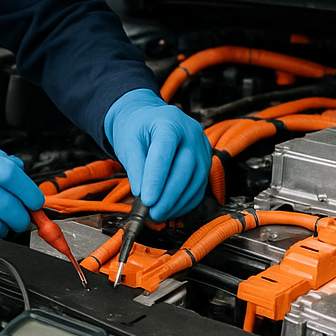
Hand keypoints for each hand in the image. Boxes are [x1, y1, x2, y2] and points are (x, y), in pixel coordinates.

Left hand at [104, 89, 210, 220]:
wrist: (150, 120)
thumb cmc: (138, 128)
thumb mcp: (129, 141)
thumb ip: (135, 165)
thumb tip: (141, 192)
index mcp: (170, 122)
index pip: (165, 152)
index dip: (156, 179)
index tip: (147, 200)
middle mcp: (192, 133)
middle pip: (185, 168)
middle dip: (168, 196)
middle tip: (152, 212)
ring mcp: (202, 148)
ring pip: (196, 181)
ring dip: (177, 203)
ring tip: (158, 215)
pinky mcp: (206, 163)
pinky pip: (199, 187)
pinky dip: (185, 203)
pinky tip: (171, 210)